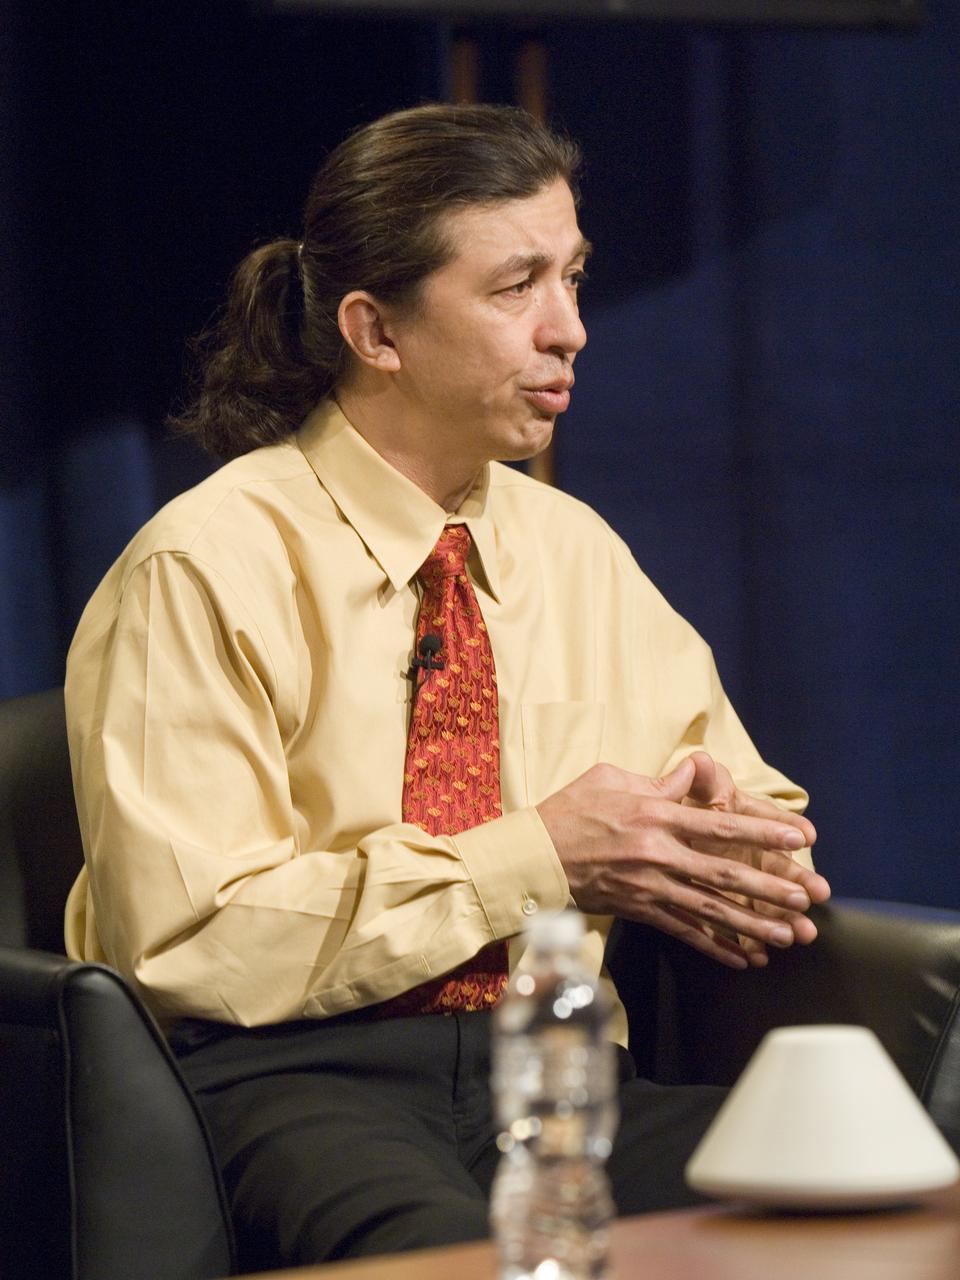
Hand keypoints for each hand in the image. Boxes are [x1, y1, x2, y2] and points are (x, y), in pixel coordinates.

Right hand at [536, 754, 829, 968]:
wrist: (535, 856)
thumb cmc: (571, 810)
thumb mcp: (610, 778)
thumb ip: (658, 781)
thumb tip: (693, 777)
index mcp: (656, 816)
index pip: (722, 824)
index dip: (765, 831)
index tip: (799, 836)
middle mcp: (658, 854)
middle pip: (725, 873)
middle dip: (771, 886)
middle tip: (808, 896)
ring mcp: (650, 887)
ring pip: (712, 909)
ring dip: (754, 923)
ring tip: (790, 933)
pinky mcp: (639, 911)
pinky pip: (684, 932)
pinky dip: (715, 947)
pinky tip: (744, 958)